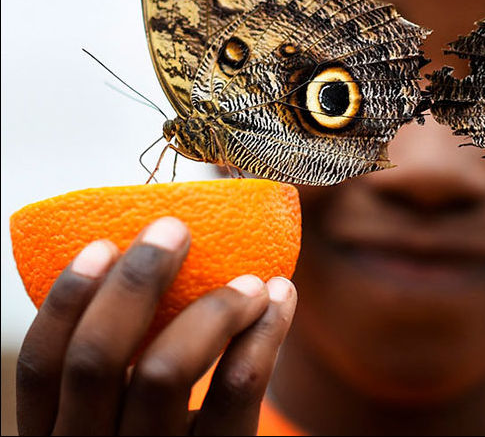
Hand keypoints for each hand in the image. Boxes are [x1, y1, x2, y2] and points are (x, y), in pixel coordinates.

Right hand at [16, 216, 296, 435]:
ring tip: (252, 280)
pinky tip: (279, 299)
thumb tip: (151, 262)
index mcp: (57, 436)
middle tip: (175, 230)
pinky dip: (264, 333)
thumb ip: (121, 367)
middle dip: (135, 283)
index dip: (67, 301)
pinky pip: (236, 391)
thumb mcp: (120, 419)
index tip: (103, 244)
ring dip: (212, 309)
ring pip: (165, 371)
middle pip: (96, 360)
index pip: (42, 367)